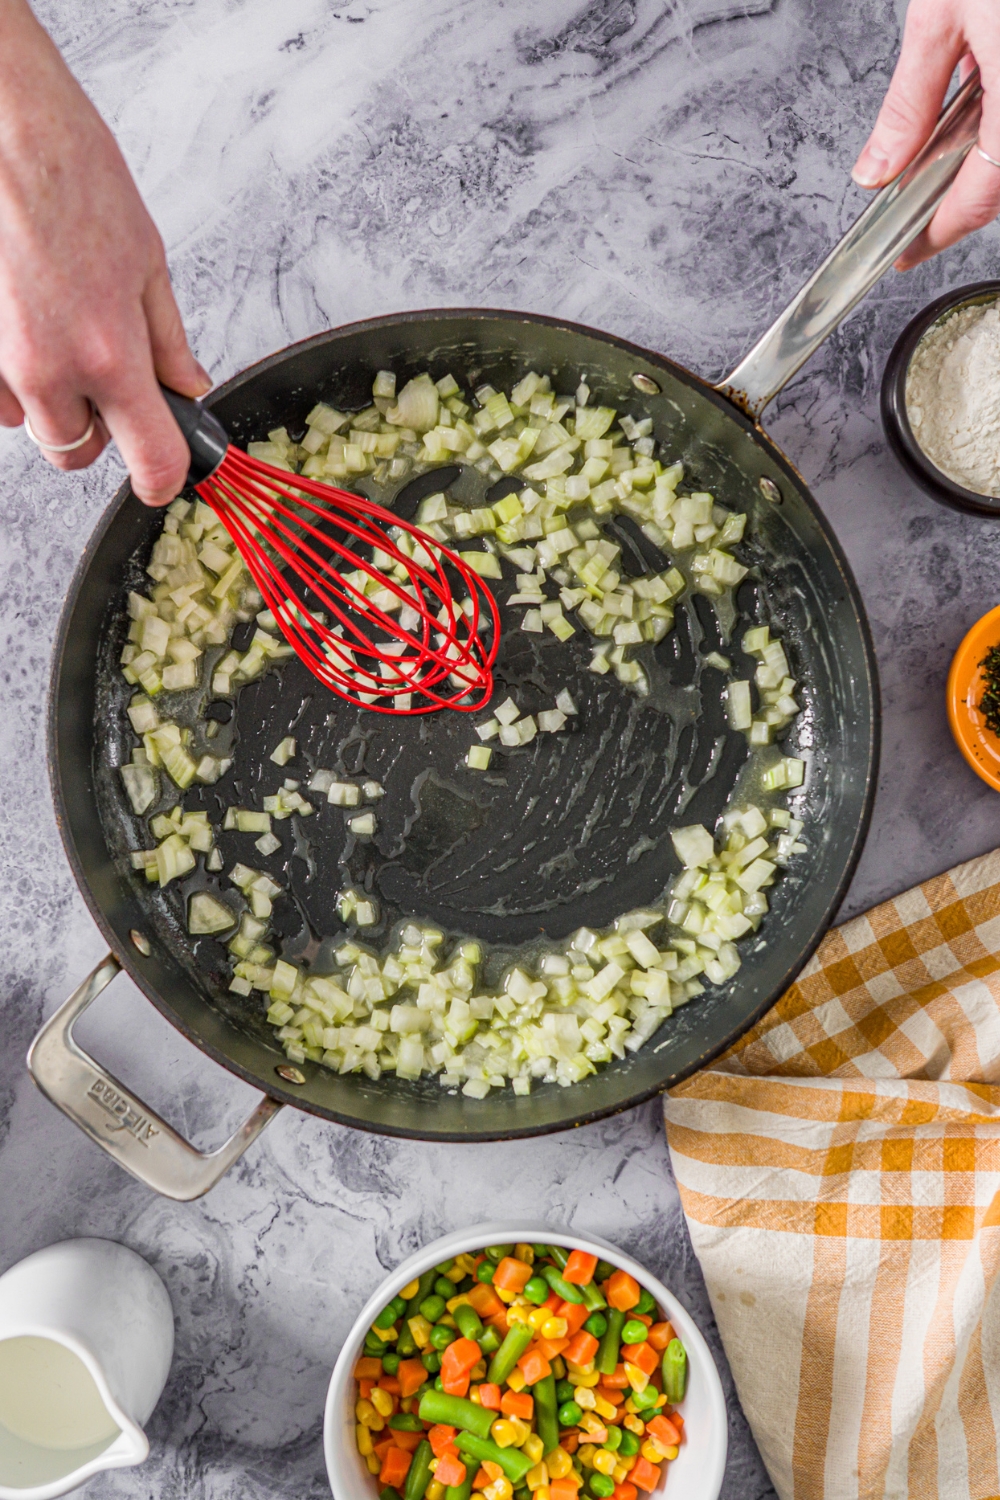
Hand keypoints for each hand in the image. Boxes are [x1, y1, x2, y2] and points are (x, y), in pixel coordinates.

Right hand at [0, 0, 208, 502]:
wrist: (6, 132)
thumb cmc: (71, 178)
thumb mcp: (147, 262)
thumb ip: (168, 341)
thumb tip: (187, 387)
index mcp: (110, 356)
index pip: (152, 463)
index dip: (165, 479)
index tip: (167, 476)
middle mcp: (50, 372)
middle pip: (79, 454)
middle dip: (98, 431)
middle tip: (110, 381)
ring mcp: (0, 363)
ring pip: (34, 424)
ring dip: (53, 400)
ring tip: (60, 331)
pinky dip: (12, 377)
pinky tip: (23, 324)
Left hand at [852, 0, 999, 269]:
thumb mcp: (941, 14)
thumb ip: (908, 103)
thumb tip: (878, 168)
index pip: (981, 195)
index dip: (939, 231)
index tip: (907, 251)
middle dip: (963, 195)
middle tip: (920, 210)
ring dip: (987, 159)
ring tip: (945, 153)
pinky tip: (984, 97)